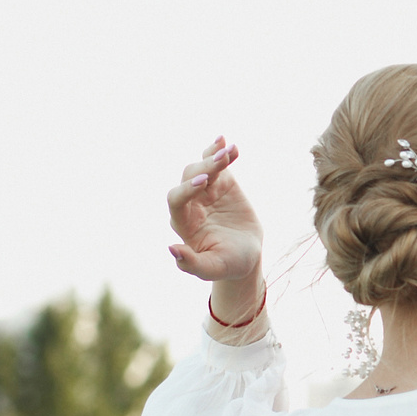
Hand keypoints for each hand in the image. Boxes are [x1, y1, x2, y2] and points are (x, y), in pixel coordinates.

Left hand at [167, 138, 264, 313]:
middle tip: (221, 162)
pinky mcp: (222, 183)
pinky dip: (223, 153)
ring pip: (202, 166)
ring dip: (214, 158)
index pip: (176, 200)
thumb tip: (171, 248)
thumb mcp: (212, 268)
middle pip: (189, 177)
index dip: (187, 189)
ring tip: (229, 152)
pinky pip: (219, 163)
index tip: (204, 182)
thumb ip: (191, 263)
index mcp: (184, 223)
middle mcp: (190, 203)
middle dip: (204, 169)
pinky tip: (232, 147)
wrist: (246, 254)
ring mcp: (206, 191)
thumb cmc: (227, 264)